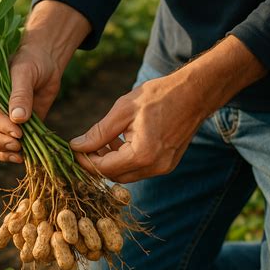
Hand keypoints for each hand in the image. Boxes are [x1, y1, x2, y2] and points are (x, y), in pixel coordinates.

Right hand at [0, 0, 90, 162]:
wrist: (46, 65)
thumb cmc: (32, 62)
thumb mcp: (26, 72)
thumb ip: (21, 94)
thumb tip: (17, 118)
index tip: (17, 131)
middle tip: (17, 146)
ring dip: (2, 152)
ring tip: (20, 156)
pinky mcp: (12, 130)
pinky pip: (5, 147)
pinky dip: (12, 155)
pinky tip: (24, 158)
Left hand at [70, 35, 266, 182]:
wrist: (195, 92)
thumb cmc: (159, 96)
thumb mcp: (122, 110)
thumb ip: (98, 132)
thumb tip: (76, 146)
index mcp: (142, 154)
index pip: (103, 168)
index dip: (84, 161)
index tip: (73, 149)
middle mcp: (153, 167)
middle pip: (113, 176)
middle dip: (96, 163)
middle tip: (85, 145)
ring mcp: (162, 168)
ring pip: (126, 175)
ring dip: (110, 162)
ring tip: (103, 140)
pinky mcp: (166, 165)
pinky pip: (138, 170)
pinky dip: (125, 160)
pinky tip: (120, 142)